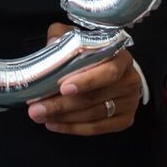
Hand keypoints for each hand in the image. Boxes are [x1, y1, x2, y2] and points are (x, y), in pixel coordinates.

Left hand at [26, 23, 141, 135]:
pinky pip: (97, 129)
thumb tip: (50, 45)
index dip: (86, 81)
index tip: (63, 88)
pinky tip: (54, 124)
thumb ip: (62, 37)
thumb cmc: (92, 53)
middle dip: (62, 104)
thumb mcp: (76, 38)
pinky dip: (73, 128)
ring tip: (39, 115)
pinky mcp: (125, 120)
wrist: (112, 71)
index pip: (108, 72)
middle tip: (36, 109)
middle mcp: (130, 80)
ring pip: (93, 115)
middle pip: (95, 97)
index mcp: (121, 58)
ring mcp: (130, 103)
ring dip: (63, 118)